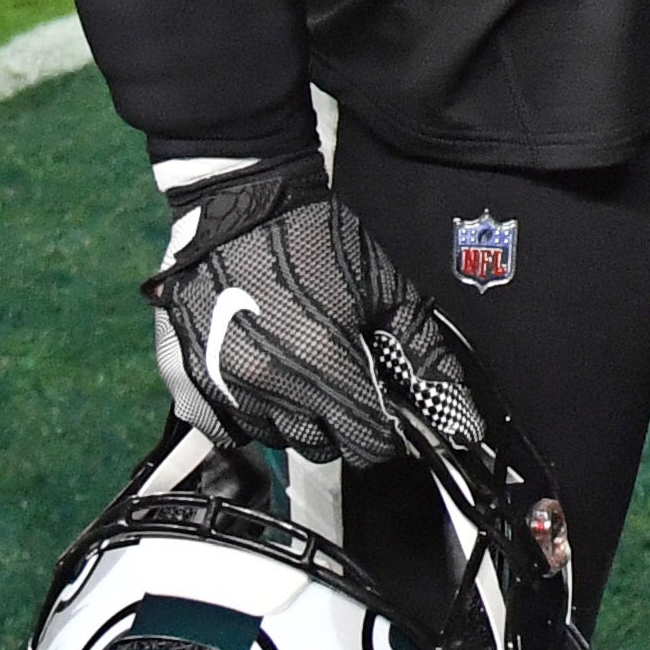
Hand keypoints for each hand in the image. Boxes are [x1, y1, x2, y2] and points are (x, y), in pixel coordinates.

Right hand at [143, 158, 469, 465]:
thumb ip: (425, 359)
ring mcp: (219, 385)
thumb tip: (465, 425)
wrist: (242, 201)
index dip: (388, 430)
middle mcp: (266, 385)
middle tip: (343, 377)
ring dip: (294, 417)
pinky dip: (245, 412)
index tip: (386, 406)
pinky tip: (258, 375)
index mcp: (322, 364)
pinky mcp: (184, 378)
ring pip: (273, 439)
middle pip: (321, 448)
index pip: (369, 443)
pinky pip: (222, 427)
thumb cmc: (320, 239)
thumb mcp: (390, 289)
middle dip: (342, 421)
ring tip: (299, 368)